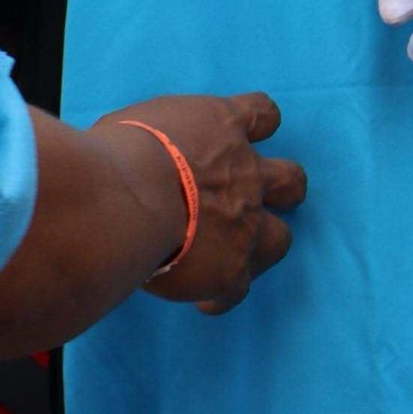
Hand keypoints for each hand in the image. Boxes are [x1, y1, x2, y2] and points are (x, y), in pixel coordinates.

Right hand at [95, 91, 305, 315]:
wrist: (127, 201)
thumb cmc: (120, 152)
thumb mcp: (139, 123)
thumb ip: (159, 138)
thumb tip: (142, 151)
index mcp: (222, 125)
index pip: (262, 112)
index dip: (258, 124)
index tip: (244, 135)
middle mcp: (246, 172)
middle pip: (291, 180)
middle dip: (280, 192)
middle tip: (253, 199)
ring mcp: (246, 224)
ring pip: (281, 238)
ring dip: (260, 246)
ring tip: (234, 254)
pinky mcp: (232, 270)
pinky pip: (238, 290)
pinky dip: (222, 294)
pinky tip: (203, 301)